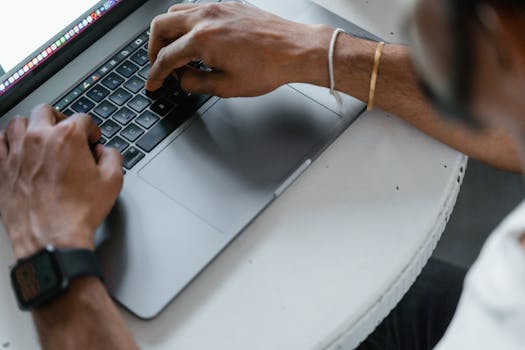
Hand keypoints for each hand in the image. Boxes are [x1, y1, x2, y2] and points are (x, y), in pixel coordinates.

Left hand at [0, 105, 122, 258]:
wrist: (53, 238)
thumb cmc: (78, 212)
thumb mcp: (113, 181)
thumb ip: (112, 157)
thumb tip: (106, 152)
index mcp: (68, 137)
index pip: (82, 118)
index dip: (92, 129)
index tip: (92, 139)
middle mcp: (39, 138)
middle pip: (47, 111)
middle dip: (60, 118)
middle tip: (67, 131)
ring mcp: (17, 152)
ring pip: (19, 122)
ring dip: (32, 125)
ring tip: (41, 136)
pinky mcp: (2, 168)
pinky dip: (7, 140)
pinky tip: (16, 147)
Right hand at [146, 1, 332, 96]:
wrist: (295, 50)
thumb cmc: (269, 68)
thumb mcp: (227, 87)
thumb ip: (196, 84)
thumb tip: (182, 80)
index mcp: (201, 39)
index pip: (166, 57)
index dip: (155, 74)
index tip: (153, 83)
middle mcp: (205, 17)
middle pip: (160, 26)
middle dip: (152, 48)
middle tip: (158, 65)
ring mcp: (216, 7)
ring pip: (175, 12)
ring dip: (167, 32)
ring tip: (173, 51)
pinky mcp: (228, 4)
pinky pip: (195, 8)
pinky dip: (186, 23)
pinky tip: (194, 39)